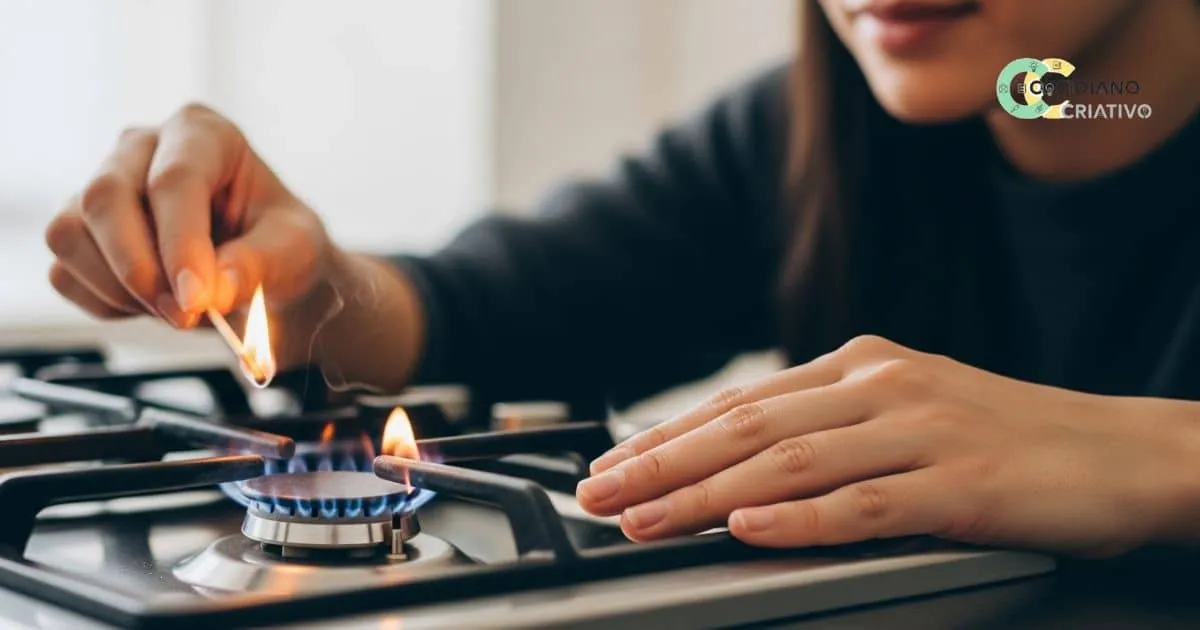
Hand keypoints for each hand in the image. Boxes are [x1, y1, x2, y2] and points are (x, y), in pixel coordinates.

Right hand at [45, 103, 332, 327]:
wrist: (266, 272)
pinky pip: (64, 272)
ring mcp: (103, 185)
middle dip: (140, 269)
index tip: (197, 299)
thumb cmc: (283, 246)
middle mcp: (143, 148)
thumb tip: (216, 289)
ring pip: (70, 234)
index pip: (174, 181)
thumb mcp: (297, 249)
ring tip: (178, 311)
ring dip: (120, 290)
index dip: (181, 244)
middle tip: (184, 315)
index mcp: (203, 133)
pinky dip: (106, 303)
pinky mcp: (80, 230)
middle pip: (105, 197)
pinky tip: (152, 306)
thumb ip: (260, 263)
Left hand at [578, 335, 1199, 556]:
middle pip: (748, 427)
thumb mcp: (903, 411)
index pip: (742, 403)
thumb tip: (734, 461)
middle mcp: (881, 387)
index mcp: (861, 367)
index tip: (609, 466)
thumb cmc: (1003, 438)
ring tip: (646, 519)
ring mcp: (921, 432)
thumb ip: (824, 426)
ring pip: (792, 463)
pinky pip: (867, 504)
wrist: (1119, 451)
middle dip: (663, 464)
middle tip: (599, 495)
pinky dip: (802, 520)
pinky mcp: (962, 485)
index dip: (667, 436)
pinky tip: (750, 530)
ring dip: (707, 494)